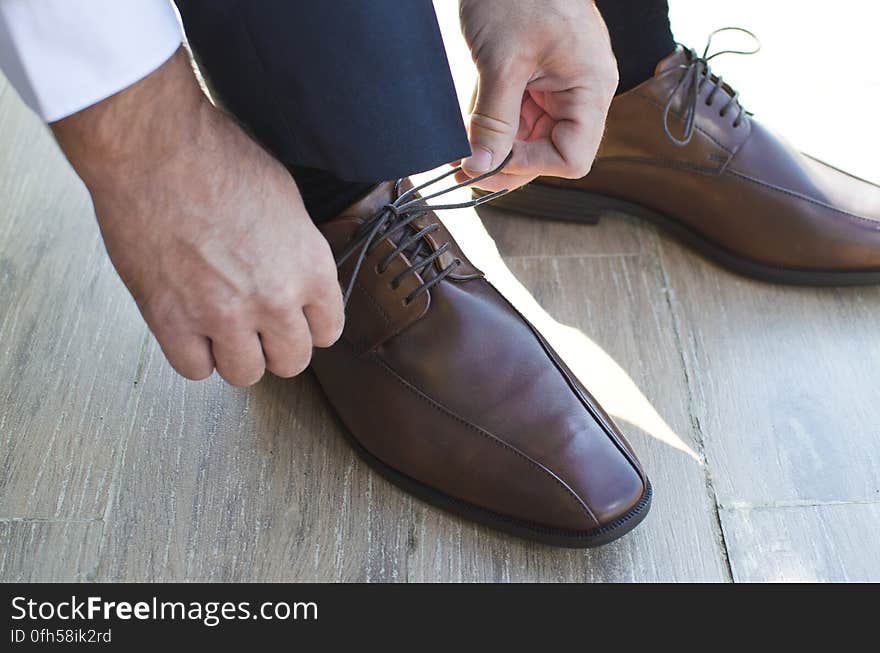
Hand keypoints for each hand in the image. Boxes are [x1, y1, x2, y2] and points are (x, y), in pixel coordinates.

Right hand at [52, 49, 343, 385]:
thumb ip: (298, 251)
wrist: (155, 147)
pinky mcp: (172, 320)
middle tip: (257, 325)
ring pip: (245, 374)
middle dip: (276, 345)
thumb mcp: (286, 200)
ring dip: (236, 355)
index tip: (294, 319)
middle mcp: (275, 299)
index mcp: (310, 267)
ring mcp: (223, 314)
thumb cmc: (218, 157)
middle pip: (291, 361)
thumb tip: (296, 276)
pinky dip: (194, 354)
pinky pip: (194, 370)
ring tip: (222, 327)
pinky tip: (190, 328)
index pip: (328, 331)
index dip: (309, 325)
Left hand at [458, 0, 617, 190]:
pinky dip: (494, 124)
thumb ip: (493, 121)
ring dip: (497, 145)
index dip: (531, 167)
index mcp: (590, 88)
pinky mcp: (538, 78)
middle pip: (550, 151)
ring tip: (462, 148)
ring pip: (531, 137)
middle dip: (508, 161)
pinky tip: (469, 128)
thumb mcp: (502, 62)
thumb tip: (481, 166)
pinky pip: (519, 115)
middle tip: (466, 167)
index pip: (572, 157)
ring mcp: (560, 85)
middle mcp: (581, 92)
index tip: (490, 163)